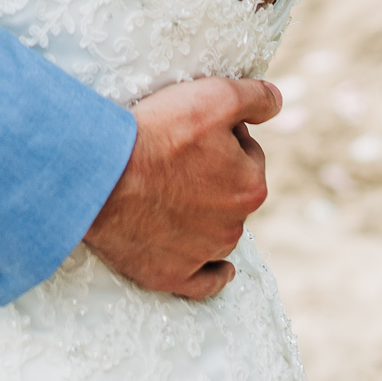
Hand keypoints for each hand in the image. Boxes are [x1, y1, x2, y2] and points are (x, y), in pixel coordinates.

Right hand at [83, 77, 278, 299]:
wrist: (104, 177)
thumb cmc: (158, 133)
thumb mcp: (214, 97)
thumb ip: (254, 97)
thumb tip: (277, 100)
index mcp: (250, 185)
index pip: (247, 151)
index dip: (224, 134)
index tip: (195, 128)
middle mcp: (234, 226)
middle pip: (232, 190)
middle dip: (216, 174)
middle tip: (179, 155)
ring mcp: (203, 255)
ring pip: (218, 231)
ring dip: (206, 214)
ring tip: (173, 191)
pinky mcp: (172, 276)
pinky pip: (204, 283)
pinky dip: (212, 276)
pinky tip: (220, 272)